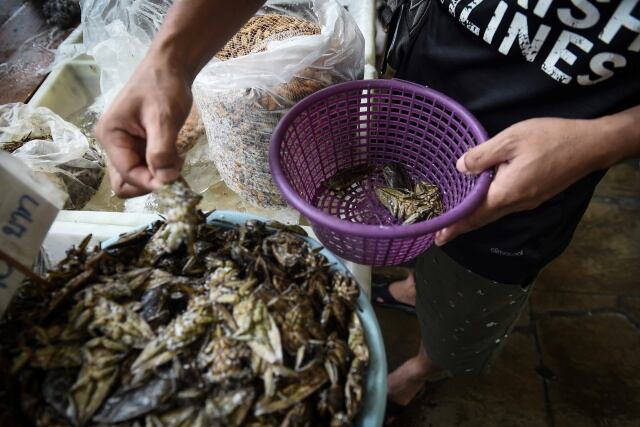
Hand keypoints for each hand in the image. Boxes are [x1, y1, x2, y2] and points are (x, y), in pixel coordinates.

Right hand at [95, 57, 192, 197]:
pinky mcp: (137, 146)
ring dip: (157, 177)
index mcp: (111, 136)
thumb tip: (165, 181)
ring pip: (136, 178)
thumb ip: (162, 151)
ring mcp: (124, 146)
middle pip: (125, 183)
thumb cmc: (163, 87)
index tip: (175, 180)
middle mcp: (112, 144)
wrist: (169, 68)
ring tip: (176, 160)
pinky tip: (175, 156)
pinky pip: (146, 168)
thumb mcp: (163, 118)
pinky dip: (161, 169)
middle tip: (175, 169)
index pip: (126, 175)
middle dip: (150, 183)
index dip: (150, 182)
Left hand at [435, 117, 608, 245]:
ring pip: (494, 213)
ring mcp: (528, 202)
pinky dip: (489, 208)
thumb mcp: (510, 139)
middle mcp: (516, 203)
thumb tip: (460, 169)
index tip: (438, 238)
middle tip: (441, 236)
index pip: (473, 214)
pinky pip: (505, 206)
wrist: (590, 145)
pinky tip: (482, 202)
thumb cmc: (550, 139)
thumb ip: (482, 155)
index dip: (455, 226)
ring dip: (475, 218)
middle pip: (483, 219)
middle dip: (461, 227)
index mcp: (506, 192)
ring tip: (457, 220)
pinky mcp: (535, 196)